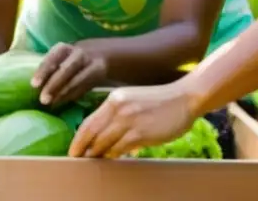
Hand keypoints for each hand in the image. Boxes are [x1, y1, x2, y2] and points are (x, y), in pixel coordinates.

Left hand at [31, 43, 107, 107]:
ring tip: (51, 104)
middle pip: (65, 70)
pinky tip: (63, 103)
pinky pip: (84, 87)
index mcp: (63, 48)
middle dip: (54, 85)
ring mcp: (90, 63)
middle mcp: (77, 54)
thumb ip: (49, 67)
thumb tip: (33, 86)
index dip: (43, 72)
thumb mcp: (61, 56)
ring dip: (63, 94)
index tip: (34, 85)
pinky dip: (72, 96)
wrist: (100, 54)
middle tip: (43, 100)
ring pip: (76, 80)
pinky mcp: (99, 73)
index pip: (51, 59)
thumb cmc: (70, 58)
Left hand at [68, 81, 198, 157]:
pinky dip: (114, 155)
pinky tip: (112, 158)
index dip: (78, 138)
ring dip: (97, 154)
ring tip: (93, 160)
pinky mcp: (141, 133)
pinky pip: (120, 148)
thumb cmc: (159, 101)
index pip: (89, 121)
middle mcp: (118, 108)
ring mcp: (129, 121)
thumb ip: (117, 114)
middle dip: (82, 148)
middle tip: (76, 158)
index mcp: (114, 99)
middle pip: (92, 133)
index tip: (74, 149)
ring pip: (104, 143)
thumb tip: (104, 134)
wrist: (184, 98)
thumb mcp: (132, 100)